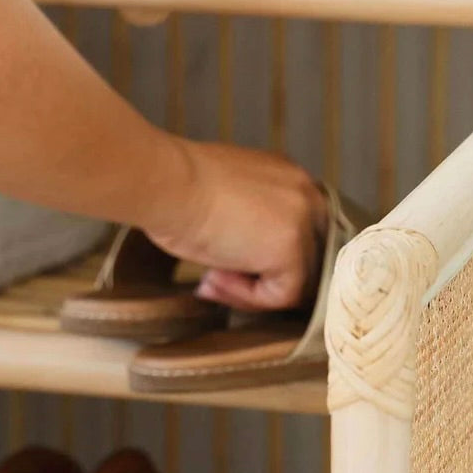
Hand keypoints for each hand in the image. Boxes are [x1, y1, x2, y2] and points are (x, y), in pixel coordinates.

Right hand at [144, 139, 328, 312]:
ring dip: (249, 289)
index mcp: (288, 177)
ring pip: (294, 279)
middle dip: (259, 276)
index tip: (223, 264)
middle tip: (216, 280)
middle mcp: (305, 192)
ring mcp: (304, 220)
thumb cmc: (178, 187)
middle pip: (302, 257)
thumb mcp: (226, 199)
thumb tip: (245, 256)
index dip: (259, 258)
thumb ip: (248, 220)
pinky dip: (247, 296)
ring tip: (210, 279)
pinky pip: (283, 293)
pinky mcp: (292, 248)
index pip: (295, 231)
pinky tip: (215, 278)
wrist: (167, 184)